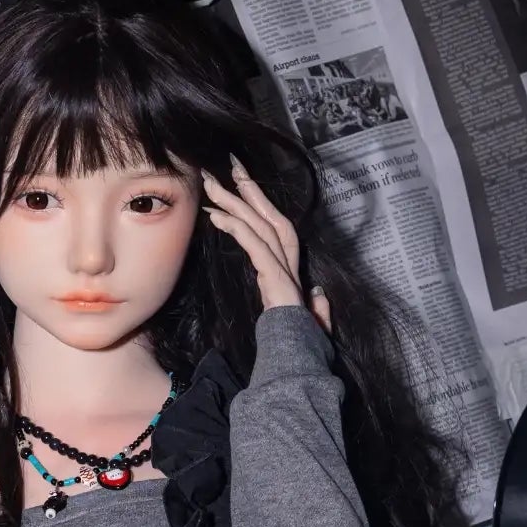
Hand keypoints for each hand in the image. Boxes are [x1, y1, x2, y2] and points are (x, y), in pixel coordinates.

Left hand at [201, 157, 331, 335]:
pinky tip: (215, 215)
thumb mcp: (310, 322)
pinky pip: (253, 244)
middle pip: (267, 216)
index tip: (238, 186)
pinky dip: (235, 227)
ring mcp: (283, 267)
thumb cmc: (304, 344)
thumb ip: (315, 307)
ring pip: (258, 223)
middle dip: (246, 189)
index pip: (276, 228)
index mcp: (292, 270)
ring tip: (209, 182)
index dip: (259, 205)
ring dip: (233, 201)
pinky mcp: (275, 275)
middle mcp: (289, 262)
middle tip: (221, 166)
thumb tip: (317, 295)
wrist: (300, 359)